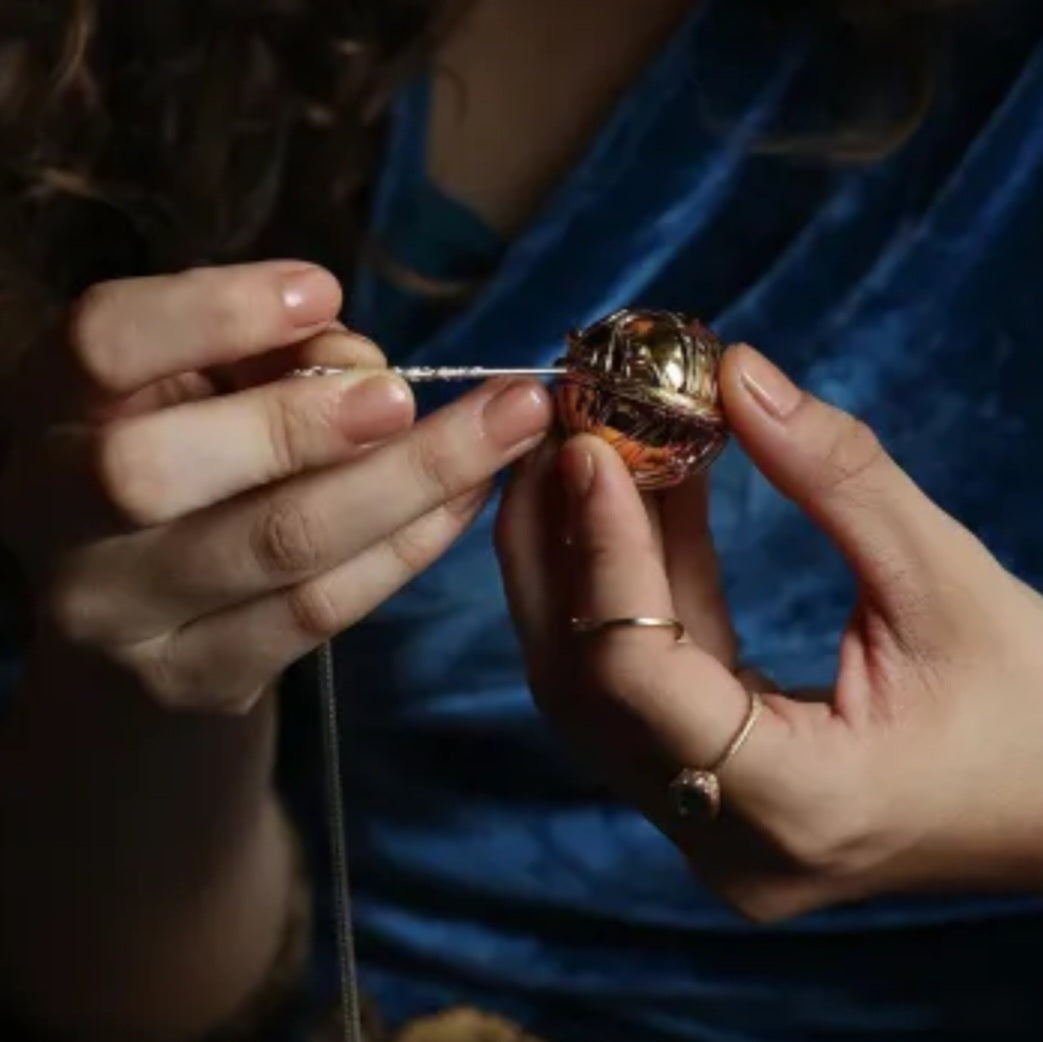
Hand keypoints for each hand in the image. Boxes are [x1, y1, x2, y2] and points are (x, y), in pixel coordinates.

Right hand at [1, 261, 552, 712]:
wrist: (136, 619)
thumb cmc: (184, 462)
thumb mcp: (194, 389)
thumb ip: (259, 358)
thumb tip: (364, 364)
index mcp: (45, 412)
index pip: (97, 345)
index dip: (212, 312)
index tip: (323, 291)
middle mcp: (56, 519)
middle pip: (154, 469)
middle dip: (297, 422)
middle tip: (404, 393)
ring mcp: (121, 617)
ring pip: (274, 546)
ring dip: (407, 479)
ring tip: (502, 427)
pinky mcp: (200, 679)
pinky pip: (323, 610)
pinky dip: (410, 545)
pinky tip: (470, 496)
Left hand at [496, 343, 1042, 920]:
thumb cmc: (1035, 712)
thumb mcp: (946, 583)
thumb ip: (836, 476)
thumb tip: (736, 374)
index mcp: (793, 805)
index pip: (638, 673)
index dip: (603, 551)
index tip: (587, 447)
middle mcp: (722, 839)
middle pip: (585, 684)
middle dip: (563, 547)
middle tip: (562, 435)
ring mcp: (704, 829)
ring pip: (594, 686)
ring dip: (587, 563)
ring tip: (589, 454)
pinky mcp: (704, 796)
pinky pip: (637, 684)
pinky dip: (634, 591)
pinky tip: (639, 504)